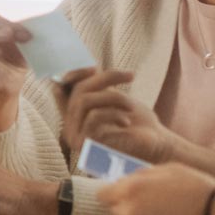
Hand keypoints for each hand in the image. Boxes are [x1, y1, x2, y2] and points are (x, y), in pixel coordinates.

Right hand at [57, 68, 172, 163]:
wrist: (155, 147)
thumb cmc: (138, 123)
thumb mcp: (116, 100)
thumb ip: (99, 88)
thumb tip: (90, 68)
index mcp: (75, 116)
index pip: (60, 89)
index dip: (72, 75)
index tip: (94, 67)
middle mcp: (70, 127)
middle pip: (79, 91)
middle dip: (105, 79)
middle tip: (130, 76)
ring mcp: (75, 136)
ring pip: (84, 101)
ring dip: (113, 97)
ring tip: (131, 105)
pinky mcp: (85, 144)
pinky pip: (93, 117)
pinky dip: (112, 114)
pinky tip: (126, 122)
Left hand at [98, 163, 214, 214]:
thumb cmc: (198, 188)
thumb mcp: (168, 169)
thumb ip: (142, 176)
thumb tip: (128, 180)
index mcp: (130, 191)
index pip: (102, 195)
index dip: (113, 193)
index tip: (121, 194)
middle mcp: (131, 214)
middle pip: (118, 212)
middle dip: (131, 207)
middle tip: (155, 204)